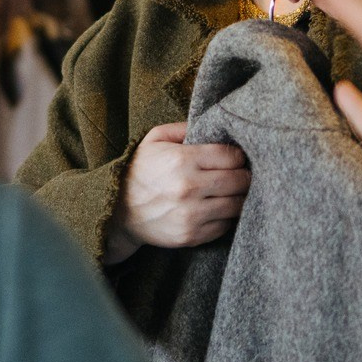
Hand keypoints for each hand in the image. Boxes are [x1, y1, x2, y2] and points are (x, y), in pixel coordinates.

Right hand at [106, 123, 250, 264]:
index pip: (231, 156)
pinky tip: (216, 208)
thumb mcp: (153, 140)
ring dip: (238, 197)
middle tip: (240, 174)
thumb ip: (183, 128)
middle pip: (240, 181)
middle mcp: (189, 188)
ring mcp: (191, 215)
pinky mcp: (191, 236)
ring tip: (231, 192)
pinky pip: (225, 226)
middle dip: (244, 176)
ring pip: (237, 205)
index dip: (237, 156)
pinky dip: (225, 217)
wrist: (117, 212)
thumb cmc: (139, 171)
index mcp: (181, 160)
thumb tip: (212, 125)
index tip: (235, 158)